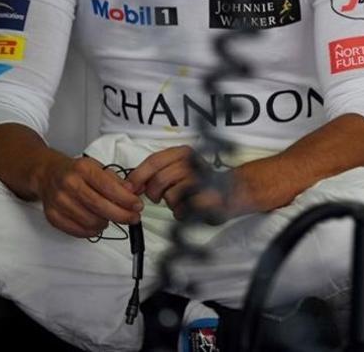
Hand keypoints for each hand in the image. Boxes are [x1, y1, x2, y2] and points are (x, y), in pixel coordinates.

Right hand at [37, 154, 143, 237]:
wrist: (48, 175)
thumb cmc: (76, 172)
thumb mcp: (97, 167)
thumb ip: (116, 180)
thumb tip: (133, 193)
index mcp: (82, 169)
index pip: (108, 187)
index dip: (126, 199)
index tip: (137, 206)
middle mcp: (69, 184)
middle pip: (100, 206)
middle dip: (122, 215)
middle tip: (133, 218)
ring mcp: (59, 202)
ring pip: (90, 221)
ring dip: (107, 223)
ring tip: (112, 218)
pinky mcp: (53, 216)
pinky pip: (78, 231)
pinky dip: (92, 231)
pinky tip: (98, 224)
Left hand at [128, 146, 247, 221]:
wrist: (233, 190)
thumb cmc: (199, 181)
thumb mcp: (177, 167)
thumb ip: (156, 171)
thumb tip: (131, 183)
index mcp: (184, 152)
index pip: (154, 161)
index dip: (138, 176)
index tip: (131, 187)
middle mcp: (193, 162)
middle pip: (159, 179)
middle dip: (153, 192)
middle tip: (157, 197)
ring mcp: (201, 180)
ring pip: (170, 195)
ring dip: (169, 202)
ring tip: (178, 200)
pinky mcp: (207, 199)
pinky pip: (182, 210)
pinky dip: (180, 212)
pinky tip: (187, 208)